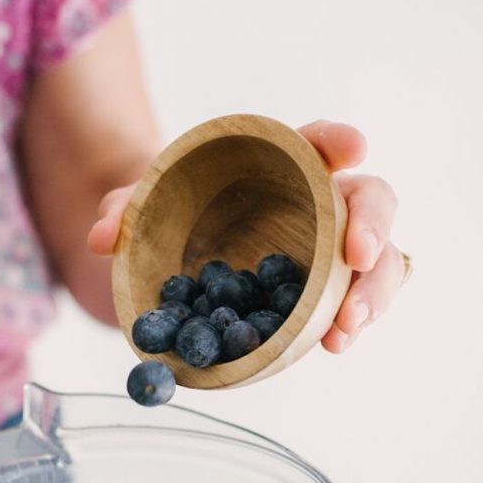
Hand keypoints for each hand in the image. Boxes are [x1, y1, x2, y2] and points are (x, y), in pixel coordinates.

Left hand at [88, 120, 403, 353]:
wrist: (169, 261)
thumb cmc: (166, 217)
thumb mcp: (136, 208)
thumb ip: (122, 210)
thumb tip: (102, 237)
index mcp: (281, 164)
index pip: (317, 141)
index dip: (338, 139)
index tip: (352, 148)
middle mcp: (318, 203)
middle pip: (368, 199)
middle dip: (371, 225)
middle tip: (357, 259)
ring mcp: (328, 253)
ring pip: (379, 258)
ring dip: (373, 290)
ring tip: (347, 326)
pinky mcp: (325, 297)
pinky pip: (355, 303)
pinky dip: (353, 322)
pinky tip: (337, 343)